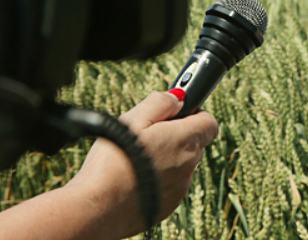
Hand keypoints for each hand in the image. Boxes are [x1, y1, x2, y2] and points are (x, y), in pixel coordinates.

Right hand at [66, 92, 219, 237]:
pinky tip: (133, 179)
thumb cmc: (113, 162)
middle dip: (177, 136)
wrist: (97, 209)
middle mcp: (188, 165)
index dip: (194, 115)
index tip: (175, 114)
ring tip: (135, 160)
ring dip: (166, 159)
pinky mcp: (167, 206)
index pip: (209, 122)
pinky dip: (157, 181)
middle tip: (148, 136)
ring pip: (181, 166)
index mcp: (185, 140)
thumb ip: (160, 102)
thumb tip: (177, 98)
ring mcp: (180, 188)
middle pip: (195, 143)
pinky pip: (169, 186)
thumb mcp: (134, 119)